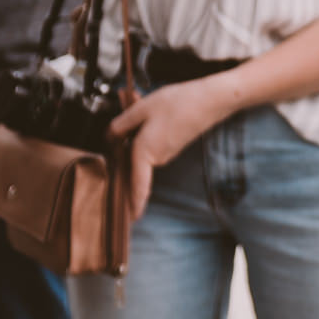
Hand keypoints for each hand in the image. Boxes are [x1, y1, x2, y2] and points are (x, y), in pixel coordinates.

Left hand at [108, 78, 232, 218]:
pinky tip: (147, 110)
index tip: (129, 218)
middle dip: (123, 143)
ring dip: (134, 132)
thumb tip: (110, 137)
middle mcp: (157, 157)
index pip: (136, 185)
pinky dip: (145, 129)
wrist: (209, 100)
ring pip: (141, 147)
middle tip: (118, 119)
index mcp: (146, 152)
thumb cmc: (178, 104)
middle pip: (132, 159)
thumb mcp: (141, 109)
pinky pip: (151, 141)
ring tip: (134, 105)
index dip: (132, 203)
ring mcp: (167, 152)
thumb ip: (120, 125)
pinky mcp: (173, 144)